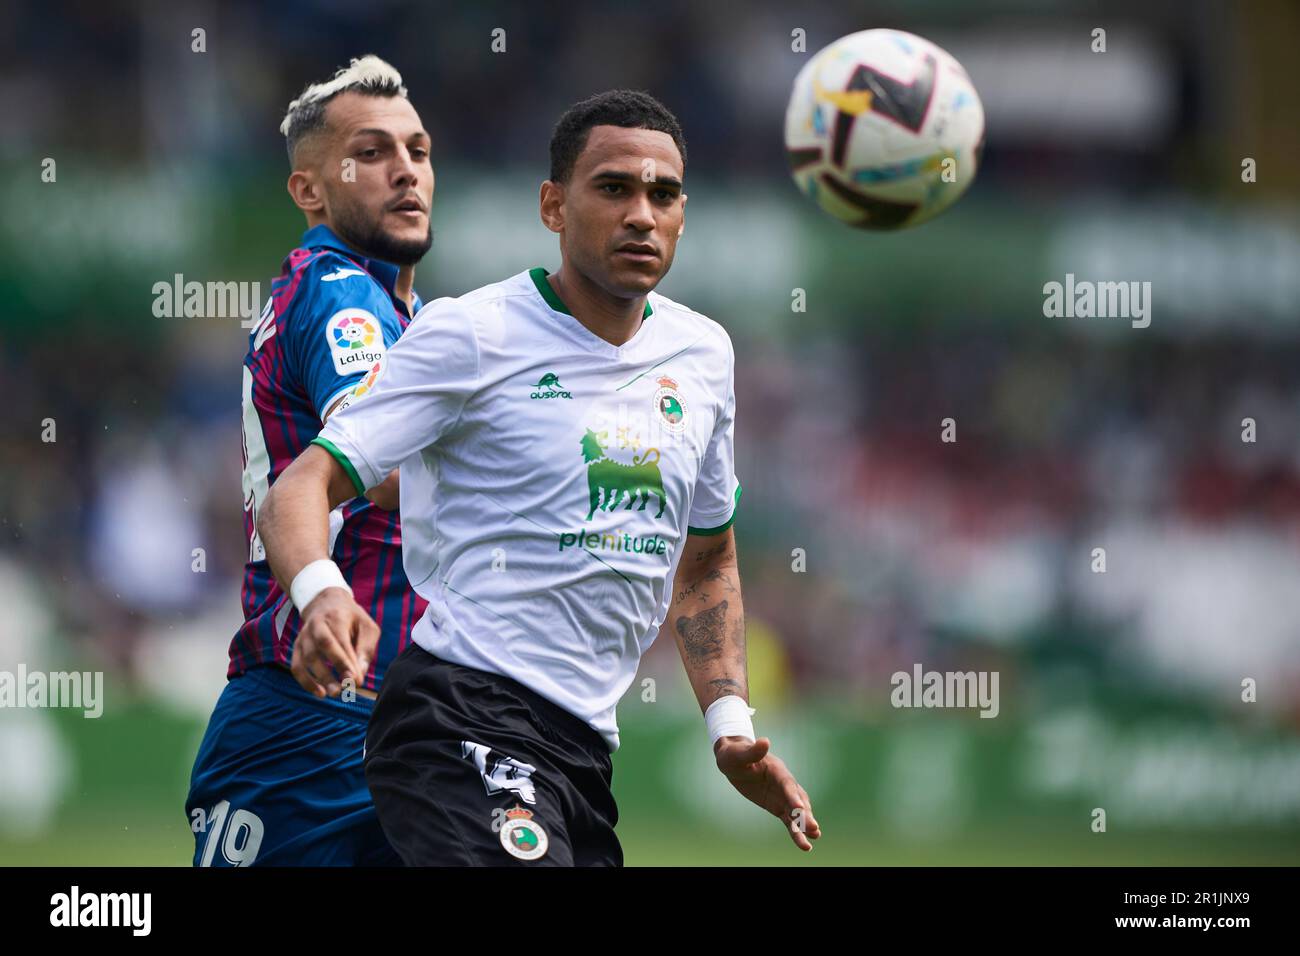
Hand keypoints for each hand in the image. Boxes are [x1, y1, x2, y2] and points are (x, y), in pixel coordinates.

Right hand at [290, 587, 378, 697]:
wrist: (327, 602)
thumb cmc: (353, 619)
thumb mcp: (367, 627)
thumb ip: (366, 649)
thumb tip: (360, 674)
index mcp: (336, 617)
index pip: (340, 641)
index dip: (347, 663)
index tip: (357, 680)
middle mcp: (316, 625)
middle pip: (321, 648)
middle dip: (333, 670)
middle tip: (345, 688)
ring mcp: (304, 636)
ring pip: (306, 659)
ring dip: (320, 679)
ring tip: (334, 693)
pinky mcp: (297, 647)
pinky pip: (296, 666)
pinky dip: (305, 682)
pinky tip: (320, 693)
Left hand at [715, 736, 820, 850]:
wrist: (734, 760)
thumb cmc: (735, 754)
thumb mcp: (740, 754)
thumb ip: (753, 751)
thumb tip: (764, 742)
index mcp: (777, 770)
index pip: (787, 784)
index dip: (793, 796)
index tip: (800, 808)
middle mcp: (784, 783)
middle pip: (797, 800)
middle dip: (805, 814)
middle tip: (814, 828)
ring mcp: (782, 796)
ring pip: (796, 812)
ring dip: (805, 824)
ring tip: (815, 836)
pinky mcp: (777, 806)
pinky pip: (788, 820)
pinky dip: (796, 831)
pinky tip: (805, 844)